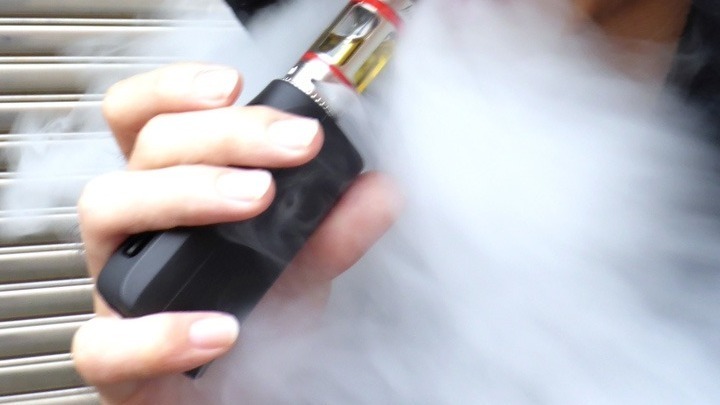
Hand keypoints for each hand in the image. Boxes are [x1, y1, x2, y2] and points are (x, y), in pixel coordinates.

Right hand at [71, 63, 399, 403]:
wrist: (244, 390)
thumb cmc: (256, 317)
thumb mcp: (303, 262)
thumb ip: (336, 228)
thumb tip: (378, 191)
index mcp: (169, 193)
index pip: (144, 119)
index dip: (174, 89)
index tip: (232, 85)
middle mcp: (138, 229)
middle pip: (145, 149)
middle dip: (223, 135)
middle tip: (290, 145)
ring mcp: (121, 287)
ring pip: (107, 209)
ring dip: (185, 193)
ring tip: (253, 201)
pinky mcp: (118, 358)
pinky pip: (106, 342)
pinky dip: (160, 332)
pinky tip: (220, 327)